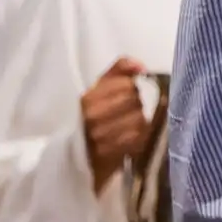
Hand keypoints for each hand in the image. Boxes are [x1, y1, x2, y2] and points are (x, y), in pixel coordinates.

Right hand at [82, 57, 149, 192]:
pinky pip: (138, 138)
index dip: (132, 88)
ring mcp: (100, 135)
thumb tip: (140, 65)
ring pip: (139, 119)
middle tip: (130, 112)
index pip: (126, 84)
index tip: (127, 94)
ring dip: (141, 122)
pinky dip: (140, 137)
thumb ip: (119, 70)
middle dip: (137, 105)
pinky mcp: (110, 153)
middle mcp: (91, 115)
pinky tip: (134, 138)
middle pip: (134, 100)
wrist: (80, 156)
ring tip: (131, 126)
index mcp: (87, 98)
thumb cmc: (95, 118)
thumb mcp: (100, 90)